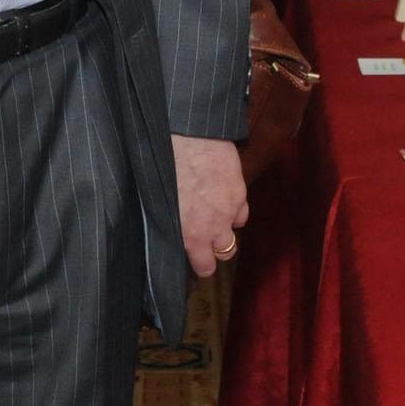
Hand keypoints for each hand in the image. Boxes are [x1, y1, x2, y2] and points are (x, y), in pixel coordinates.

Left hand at [174, 135, 247, 278]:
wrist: (190, 138)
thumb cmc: (166, 168)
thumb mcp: (162, 202)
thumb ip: (172, 224)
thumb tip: (172, 231)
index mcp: (191, 234)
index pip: (205, 267)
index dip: (201, 265)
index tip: (196, 260)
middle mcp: (215, 227)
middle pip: (225, 253)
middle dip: (216, 249)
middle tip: (205, 239)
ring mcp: (231, 209)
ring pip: (235, 232)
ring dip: (226, 228)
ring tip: (214, 217)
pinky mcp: (240, 192)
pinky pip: (242, 212)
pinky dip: (235, 210)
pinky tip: (225, 200)